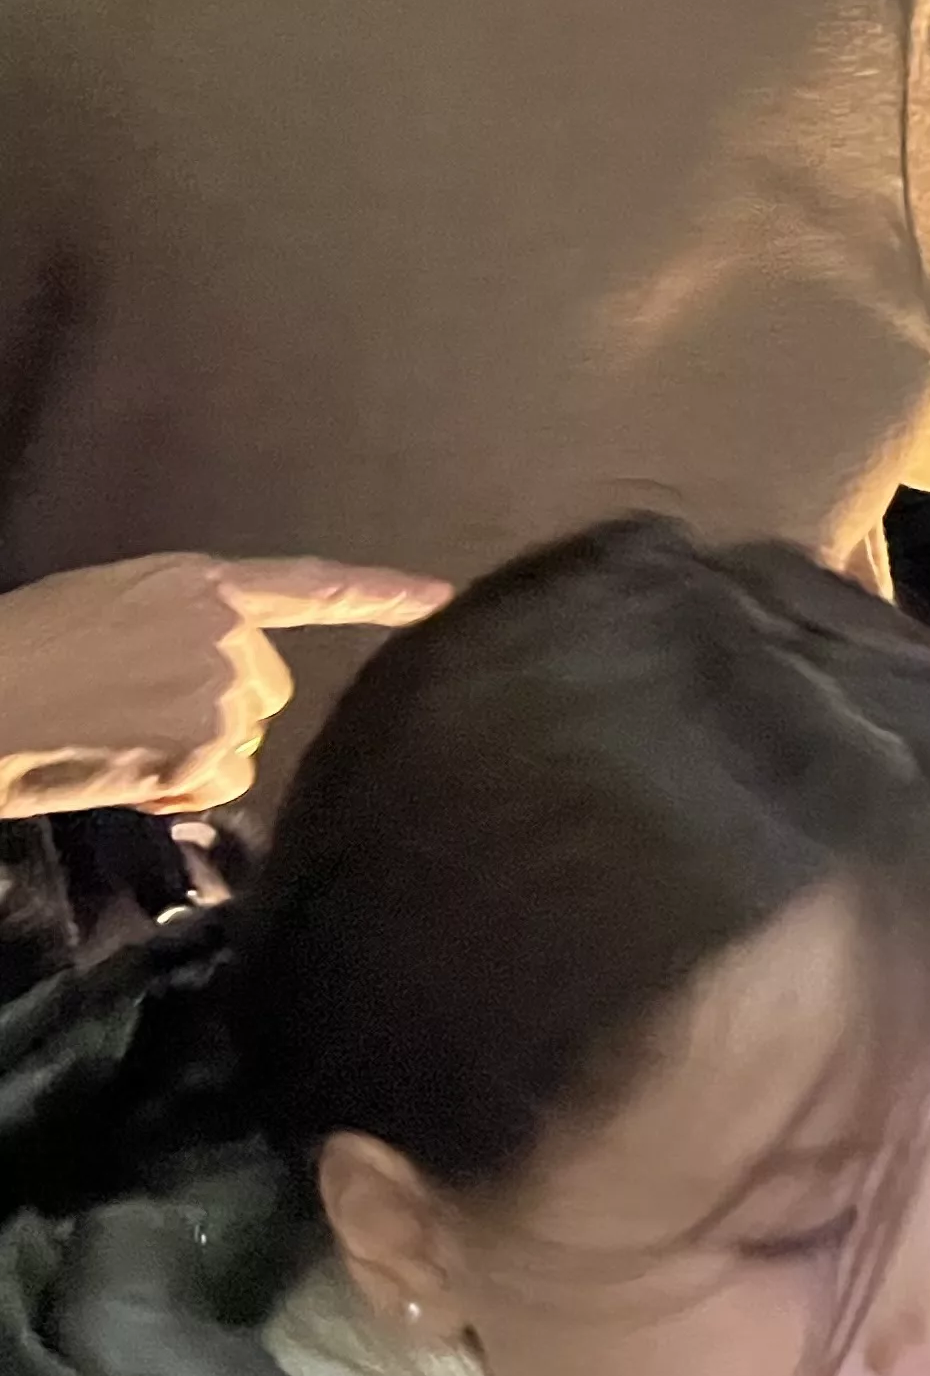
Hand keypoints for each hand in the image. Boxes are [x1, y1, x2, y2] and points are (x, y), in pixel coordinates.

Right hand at [0, 555, 450, 819]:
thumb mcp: (111, 609)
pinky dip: (176, 792)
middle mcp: (228, 629)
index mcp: (200, 582)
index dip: (380, 594)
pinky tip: (120, 772)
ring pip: (239, 745)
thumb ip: (180, 630)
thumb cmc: (20, 654)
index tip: (443, 600)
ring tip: (111, 741)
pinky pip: (218, 785)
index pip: (310, 585)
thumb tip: (210, 679)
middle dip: (211, 716)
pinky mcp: (208, 743)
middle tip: (127, 717)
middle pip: (265, 692)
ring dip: (188, 758)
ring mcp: (224, 685)